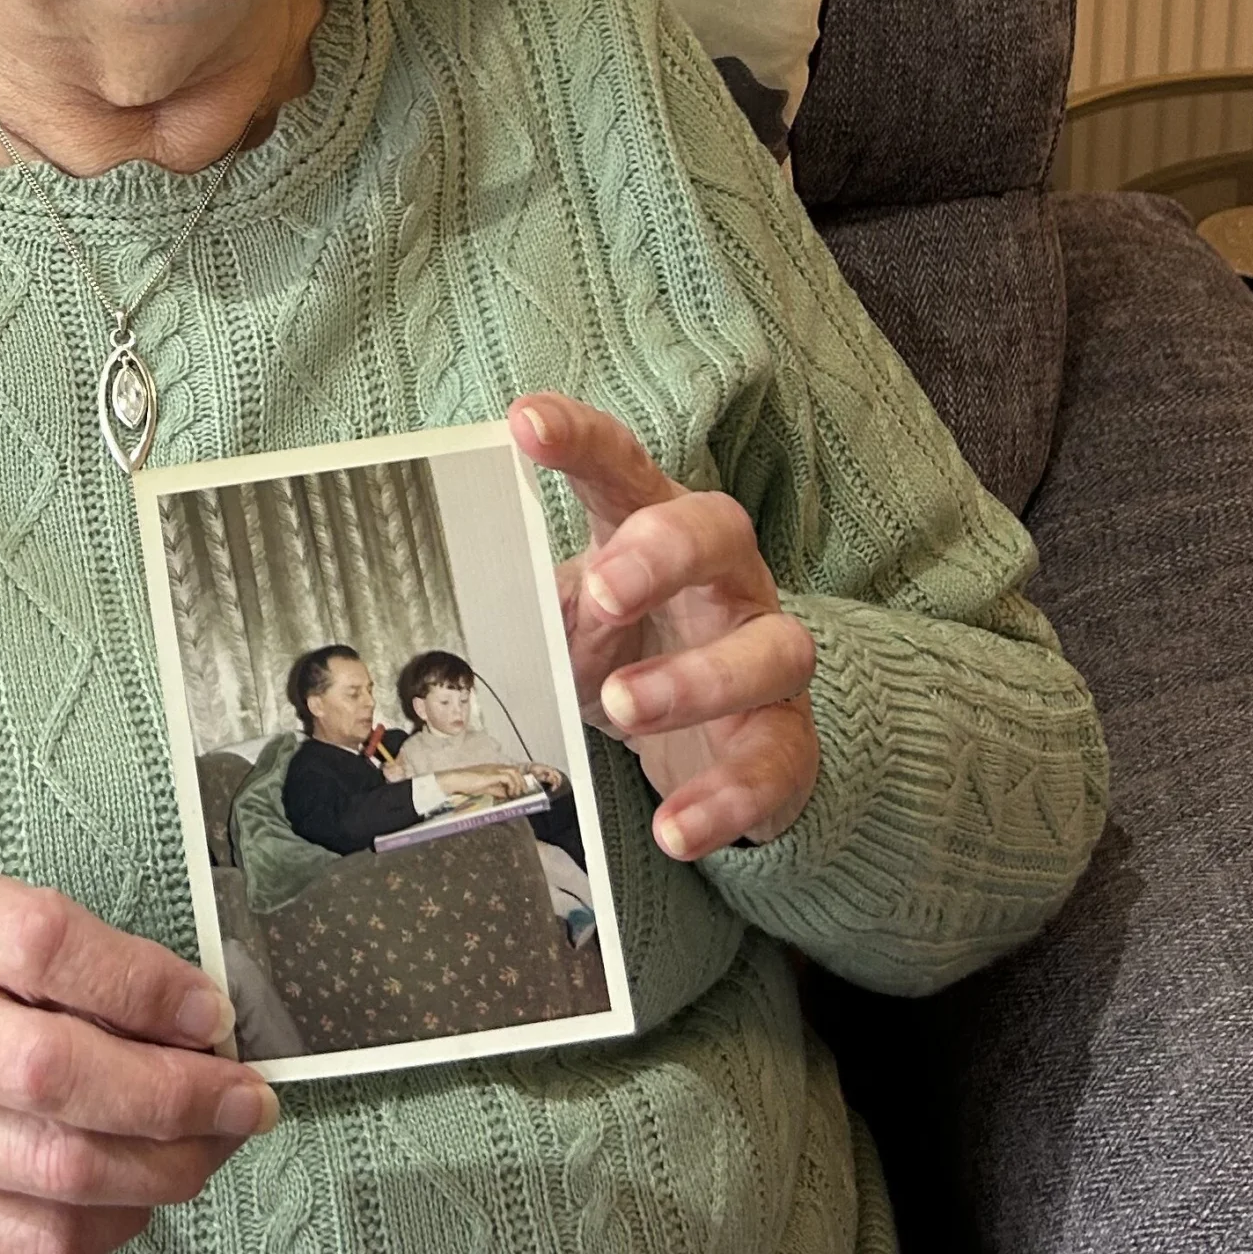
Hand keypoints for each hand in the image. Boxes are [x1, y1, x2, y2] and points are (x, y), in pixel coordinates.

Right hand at [0, 861, 278, 1253]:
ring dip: (167, 1164)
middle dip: (173, 1093)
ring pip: (60, 1167)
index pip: (42, 943)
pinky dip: (119, 1220)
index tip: (212, 1016)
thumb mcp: (20, 924)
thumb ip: (103, 961)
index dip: (143, 984)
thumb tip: (206, 1027)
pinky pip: (44, 1240)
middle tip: (244, 1100)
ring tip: (214, 1143)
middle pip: (48, 1069)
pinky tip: (142, 1189)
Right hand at [436, 763, 527, 806]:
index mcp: (494, 768)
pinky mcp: (491, 774)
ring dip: (518, 783)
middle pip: (515, 769)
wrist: (455, 780)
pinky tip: (509, 793)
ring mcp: (494, 769)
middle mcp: (495, 766)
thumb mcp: (485, 787)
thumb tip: (506, 794)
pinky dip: (512, 785)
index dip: (518, 779)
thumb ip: (496, 789)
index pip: (511, 770)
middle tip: (521, 793)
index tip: (520, 791)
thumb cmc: (466, 783)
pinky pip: (508, 777)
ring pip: (514, 771)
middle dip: (522, 782)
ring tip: (515, 794)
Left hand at [510, 395, 817, 861]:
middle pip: (722, 532)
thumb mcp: (571, 622)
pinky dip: (723, 801)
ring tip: (621, 706)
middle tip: (602, 588)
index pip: (625, 471)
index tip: (526, 423)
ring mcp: (768, 662)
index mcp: (658, 534)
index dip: (581, 441)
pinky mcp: (786, 746)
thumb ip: (532, 603)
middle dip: (664, 553)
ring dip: (694, 679)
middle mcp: (726, 584)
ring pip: (769, 651)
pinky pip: (774, 767)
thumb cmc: (628, 654)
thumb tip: (465, 604)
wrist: (711, 747)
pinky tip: (674, 830)